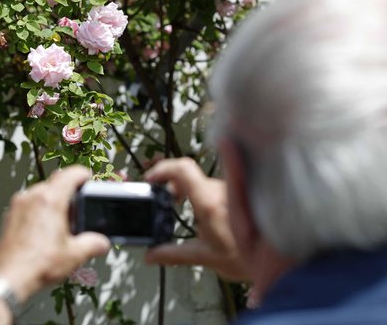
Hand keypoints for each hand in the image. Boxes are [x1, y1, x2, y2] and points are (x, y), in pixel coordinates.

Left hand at [0, 166, 110, 301]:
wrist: (7, 278)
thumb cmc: (36, 265)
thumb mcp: (74, 255)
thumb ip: (93, 244)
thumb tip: (101, 243)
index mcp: (50, 200)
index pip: (70, 174)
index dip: (83, 175)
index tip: (89, 178)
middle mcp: (32, 197)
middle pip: (55, 182)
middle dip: (68, 191)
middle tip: (79, 206)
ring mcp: (18, 205)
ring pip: (40, 192)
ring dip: (52, 200)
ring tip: (62, 221)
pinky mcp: (10, 215)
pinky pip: (29, 203)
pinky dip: (39, 209)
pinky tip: (44, 230)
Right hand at [143, 158, 249, 280]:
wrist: (279, 261)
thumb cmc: (246, 258)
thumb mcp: (205, 257)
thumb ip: (174, 254)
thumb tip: (151, 255)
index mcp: (209, 202)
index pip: (182, 169)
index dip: (162, 169)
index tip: (151, 179)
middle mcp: (220, 190)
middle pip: (187, 174)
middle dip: (170, 184)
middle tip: (163, 200)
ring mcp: (229, 190)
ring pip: (199, 181)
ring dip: (184, 190)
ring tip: (177, 207)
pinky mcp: (236, 193)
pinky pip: (211, 187)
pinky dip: (198, 194)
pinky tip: (197, 211)